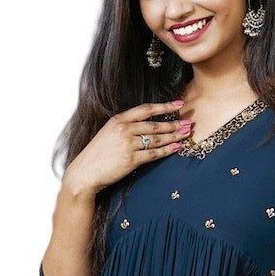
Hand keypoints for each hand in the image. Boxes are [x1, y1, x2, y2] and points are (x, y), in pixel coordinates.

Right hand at [63, 100, 191, 195]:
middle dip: (174, 123)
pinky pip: (154, 154)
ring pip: (157, 139)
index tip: (179, 104)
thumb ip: (125, 127)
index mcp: (118, 120)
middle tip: (189, 122)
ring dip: (174, 136)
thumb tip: (145, 126)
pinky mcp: (131, 160)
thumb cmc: (97, 154)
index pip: (146, 109)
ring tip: (186, 134)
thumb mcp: (108, 133)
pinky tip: (177, 147)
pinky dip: (167, 150)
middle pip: (155, 125)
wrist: (85, 172)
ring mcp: (128, 145)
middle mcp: (124, 130)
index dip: (164, 106)